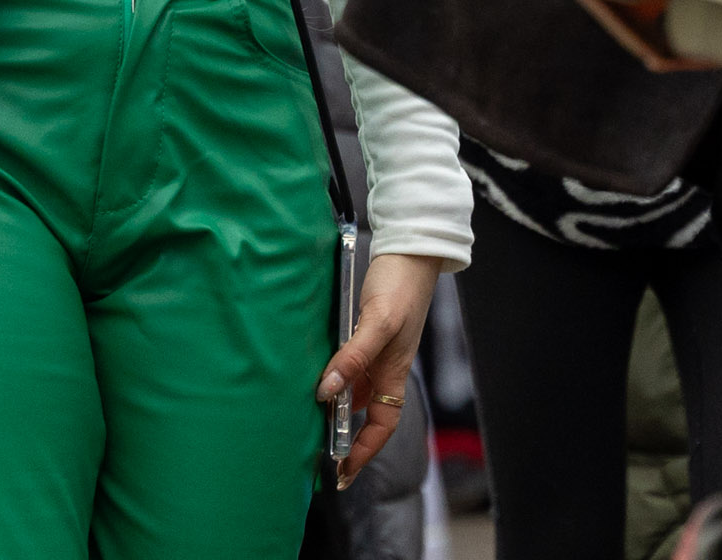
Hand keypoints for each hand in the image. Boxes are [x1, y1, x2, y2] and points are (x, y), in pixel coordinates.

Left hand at [317, 250, 439, 488]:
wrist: (409, 251)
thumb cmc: (399, 286)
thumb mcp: (376, 323)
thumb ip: (352, 357)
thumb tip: (326, 390)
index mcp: (394, 372)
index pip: (382, 424)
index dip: (364, 450)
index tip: (343, 470)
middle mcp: (385, 367)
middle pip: (367, 415)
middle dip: (348, 440)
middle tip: (323, 461)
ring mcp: (375, 352)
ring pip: (355, 392)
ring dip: (337, 411)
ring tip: (311, 427)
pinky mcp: (365, 335)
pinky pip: (348, 368)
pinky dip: (334, 380)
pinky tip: (316, 382)